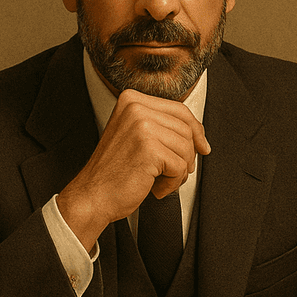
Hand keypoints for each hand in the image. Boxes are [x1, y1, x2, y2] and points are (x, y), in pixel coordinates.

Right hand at [57, 89, 209, 250]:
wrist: (92, 196)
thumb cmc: (115, 172)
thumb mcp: (137, 137)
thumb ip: (161, 126)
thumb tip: (199, 134)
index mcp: (132, 100)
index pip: (179, 110)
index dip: (196, 130)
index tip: (203, 147)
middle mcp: (135, 107)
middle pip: (186, 129)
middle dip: (186, 155)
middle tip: (172, 173)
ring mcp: (142, 126)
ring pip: (187, 148)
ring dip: (178, 172)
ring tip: (159, 181)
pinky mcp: (149, 148)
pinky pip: (180, 166)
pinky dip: (172, 183)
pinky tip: (155, 188)